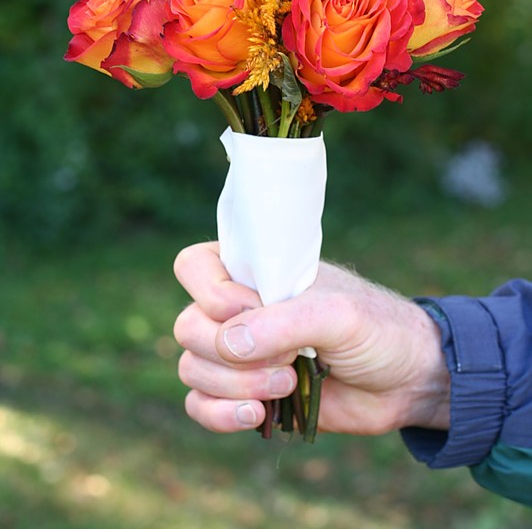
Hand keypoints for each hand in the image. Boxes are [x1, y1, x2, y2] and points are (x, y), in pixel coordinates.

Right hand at [174, 242, 449, 434]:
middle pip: (188, 327)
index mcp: (255, 271)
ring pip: (192, 369)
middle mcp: (238, 309)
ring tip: (288, 386)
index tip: (252, 309)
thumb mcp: (336, 315)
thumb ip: (282, 324)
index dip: (210, 293)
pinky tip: (256, 416)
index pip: (193, 267)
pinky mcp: (246, 394)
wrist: (406, 380)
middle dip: (228, 354)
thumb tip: (227, 345)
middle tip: (286, 361)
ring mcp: (240, 354)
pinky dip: (219, 415)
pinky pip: (201, 405)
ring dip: (234, 386)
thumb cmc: (376, 328)